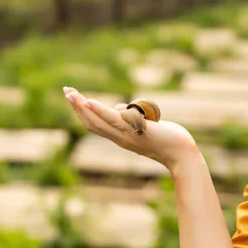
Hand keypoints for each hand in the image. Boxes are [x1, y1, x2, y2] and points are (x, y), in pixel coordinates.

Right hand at [63, 87, 199, 170]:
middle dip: (77, 107)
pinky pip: (115, 120)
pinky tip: (89, 102)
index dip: (82, 112)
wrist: (182, 155)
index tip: (73, 98)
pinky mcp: (137, 130)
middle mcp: (120, 138)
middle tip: (66, 91)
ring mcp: (127, 135)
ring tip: (71, 94)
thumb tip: (119, 107)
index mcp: (120, 137)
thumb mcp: (144, 125)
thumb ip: (131, 117)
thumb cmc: (168, 140)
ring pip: (99, 120)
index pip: (96, 124)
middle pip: (92, 122)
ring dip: (82, 107)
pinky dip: (100, 111)